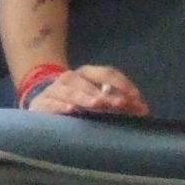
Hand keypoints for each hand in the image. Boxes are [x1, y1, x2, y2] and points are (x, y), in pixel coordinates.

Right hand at [30, 65, 148, 116]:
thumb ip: (119, 104)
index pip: (107, 73)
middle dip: (106, 94)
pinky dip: (61, 106)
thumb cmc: (76, 104)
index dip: (123, 84)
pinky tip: (71, 111)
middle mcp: (71, 78)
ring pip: (70, 90)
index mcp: (87, 75)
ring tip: (97, 105)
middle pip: (89, 82)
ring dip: (85, 97)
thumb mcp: (98, 101)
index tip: (136, 100)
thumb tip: (143, 109)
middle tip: (120, 104)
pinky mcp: (41, 104)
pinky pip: (51, 103)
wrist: (41, 106)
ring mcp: (55, 90)